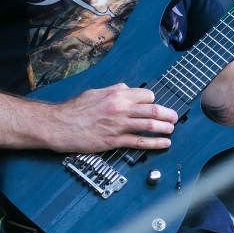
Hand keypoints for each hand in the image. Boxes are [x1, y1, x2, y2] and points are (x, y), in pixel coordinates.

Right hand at [45, 83, 177, 152]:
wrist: (59, 125)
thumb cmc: (74, 109)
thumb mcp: (95, 92)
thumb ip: (114, 90)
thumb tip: (126, 89)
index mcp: (117, 94)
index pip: (146, 95)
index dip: (153, 101)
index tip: (154, 106)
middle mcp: (120, 108)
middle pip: (153, 109)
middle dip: (167, 114)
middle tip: (174, 117)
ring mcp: (119, 125)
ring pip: (149, 125)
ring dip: (165, 128)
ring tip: (172, 129)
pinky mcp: (114, 141)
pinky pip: (140, 142)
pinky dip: (155, 143)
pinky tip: (164, 143)